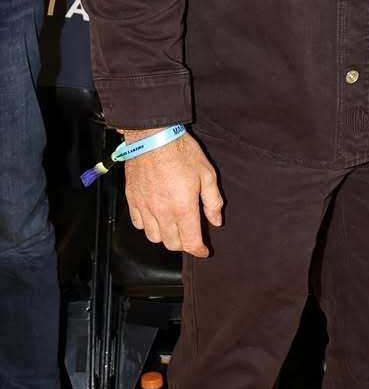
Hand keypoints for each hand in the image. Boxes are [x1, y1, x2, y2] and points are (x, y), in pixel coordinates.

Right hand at [123, 130, 223, 257]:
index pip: (190, 242)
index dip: (199, 250)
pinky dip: (148, 226)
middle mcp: (162, 213)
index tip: (204, 251)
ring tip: (174, 225)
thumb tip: (215, 221)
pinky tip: (156, 216)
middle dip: (184, 244)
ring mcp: (145, 208)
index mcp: (183, 208)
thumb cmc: (182, 153)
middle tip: (190, 234)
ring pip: (154, 237)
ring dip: (166, 236)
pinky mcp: (132, 201)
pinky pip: (138, 225)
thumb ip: (212, 201)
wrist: (153, 138)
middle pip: (171, 244)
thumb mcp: (207, 174)